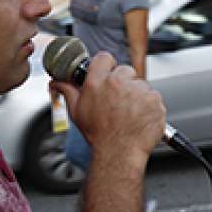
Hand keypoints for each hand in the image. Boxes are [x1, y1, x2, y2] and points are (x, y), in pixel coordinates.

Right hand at [51, 52, 165, 162]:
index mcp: (98, 82)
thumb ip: (68, 91)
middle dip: (123, 83)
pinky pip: (153, 97)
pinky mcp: (154, 100)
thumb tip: (57, 82)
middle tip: (119, 101)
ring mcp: (139, 90)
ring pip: (140, 85)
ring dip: (137, 95)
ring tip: (129, 113)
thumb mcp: (77, 111)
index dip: (106, 66)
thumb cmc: (98, 135)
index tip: (108, 75)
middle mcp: (119, 83)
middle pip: (125, 71)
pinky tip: (140, 118)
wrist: (119, 153)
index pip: (104, 58)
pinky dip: (149, 106)